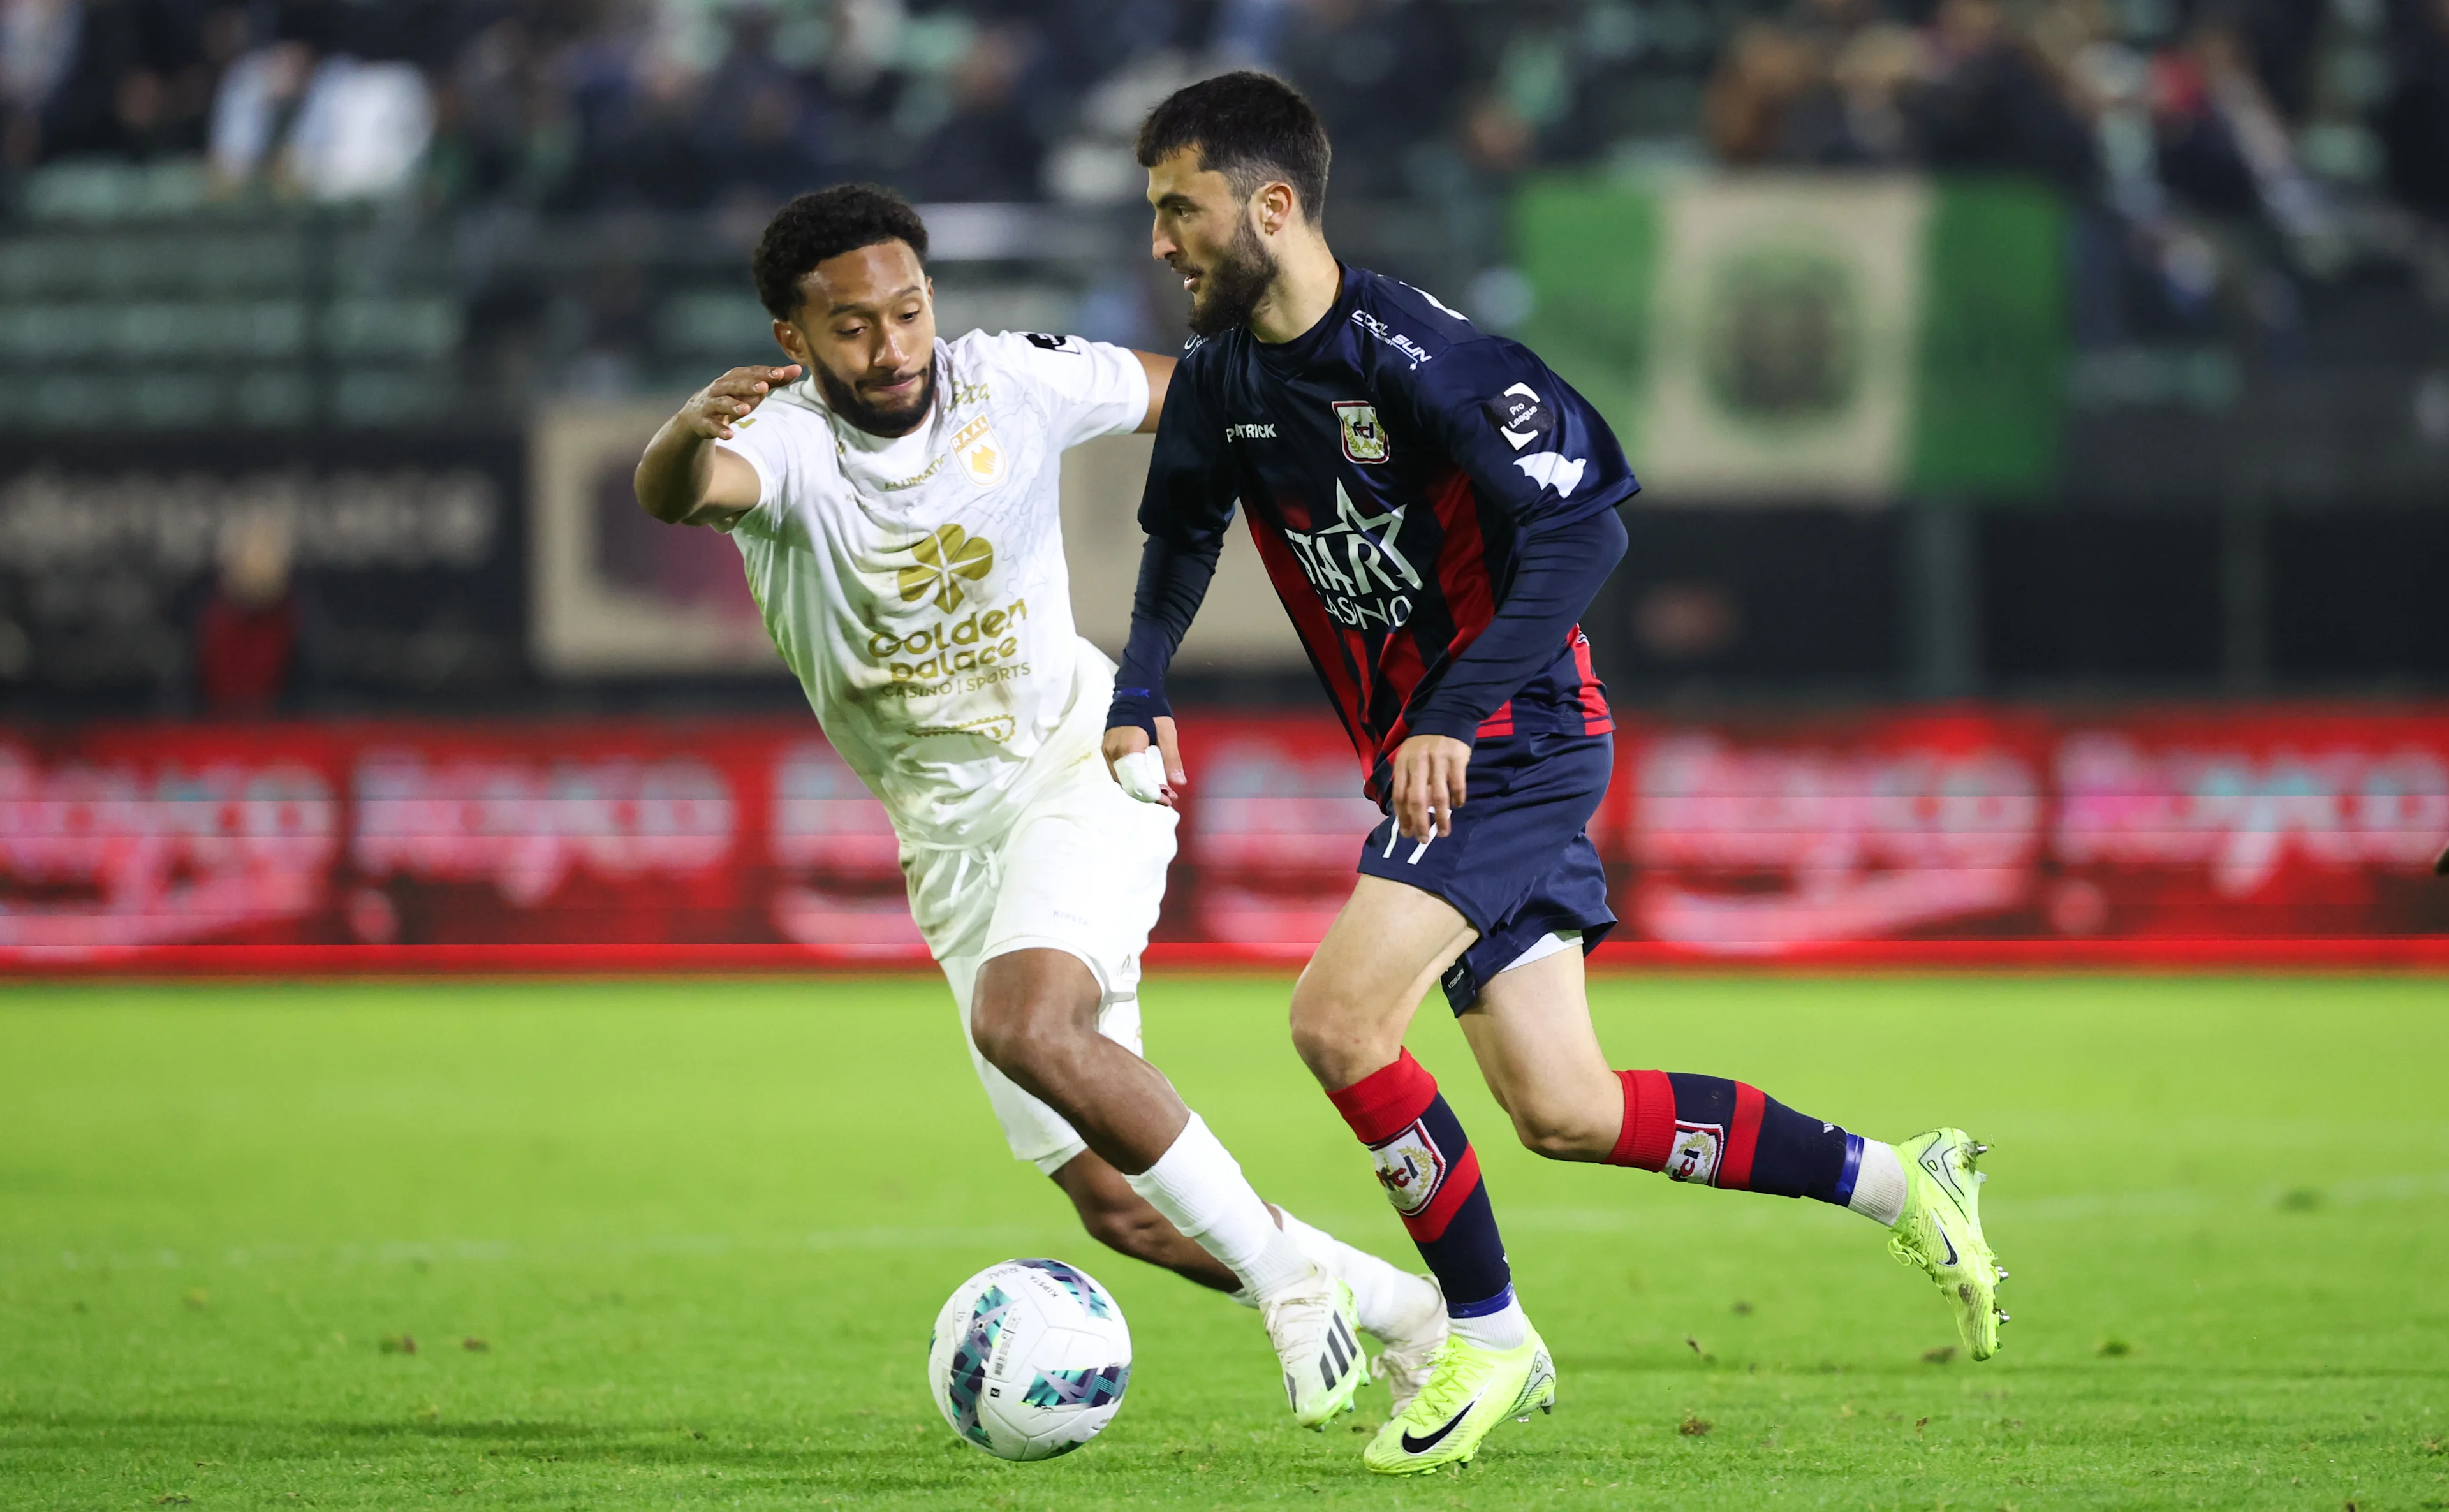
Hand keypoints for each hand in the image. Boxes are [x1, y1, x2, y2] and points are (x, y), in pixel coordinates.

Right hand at [684, 364, 801, 440]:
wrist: (696, 415)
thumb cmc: (731, 398)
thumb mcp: (751, 389)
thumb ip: (773, 381)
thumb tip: (797, 369)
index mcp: (734, 378)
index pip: (751, 373)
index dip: (765, 373)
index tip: (781, 373)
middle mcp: (721, 388)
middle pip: (735, 385)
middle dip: (748, 385)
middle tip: (764, 387)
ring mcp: (711, 405)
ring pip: (721, 403)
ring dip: (733, 406)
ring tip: (745, 410)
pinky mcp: (705, 422)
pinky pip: (712, 426)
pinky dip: (720, 430)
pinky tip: (730, 435)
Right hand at [1102, 717, 1184, 804]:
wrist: (1134, 693)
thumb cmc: (1152, 710)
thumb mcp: (1167, 733)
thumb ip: (1172, 759)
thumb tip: (1180, 782)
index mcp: (1129, 747)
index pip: (1139, 782)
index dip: (1154, 795)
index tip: (1169, 799)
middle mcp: (1114, 752)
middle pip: (1129, 785)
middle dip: (1149, 794)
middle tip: (1169, 796)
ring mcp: (1108, 751)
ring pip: (1122, 781)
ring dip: (1141, 788)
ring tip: (1161, 789)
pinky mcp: (1107, 750)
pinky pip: (1118, 773)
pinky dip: (1132, 780)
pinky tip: (1147, 779)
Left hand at [1388, 734, 1470, 840]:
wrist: (1447, 716)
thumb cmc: (1426, 745)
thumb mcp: (1409, 758)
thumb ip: (1407, 780)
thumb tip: (1407, 813)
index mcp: (1403, 763)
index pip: (1399, 795)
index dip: (1402, 817)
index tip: (1407, 833)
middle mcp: (1418, 762)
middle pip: (1417, 799)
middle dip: (1419, 823)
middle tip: (1423, 839)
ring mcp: (1438, 760)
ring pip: (1438, 796)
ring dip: (1441, 818)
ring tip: (1443, 832)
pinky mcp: (1457, 758)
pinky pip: (1457, 784)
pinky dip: (1458, 799)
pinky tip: (1458, 806)